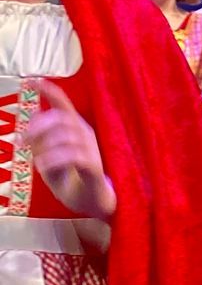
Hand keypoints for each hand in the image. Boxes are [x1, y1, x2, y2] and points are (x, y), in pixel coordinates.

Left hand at [22, 79, 113, 219]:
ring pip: (66, 136)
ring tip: (36, 160)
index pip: (64, 105)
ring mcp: (92, 151)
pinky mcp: (94, 169)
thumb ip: (40, 145)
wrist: (96, 204)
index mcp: (76, 130)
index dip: (49, 91)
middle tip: (22, 141)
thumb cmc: (74, 181)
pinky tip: (43, 165)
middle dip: (38, 126)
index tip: (31, 79)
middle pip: (61, 118)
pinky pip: (74, 156)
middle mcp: (86, 135)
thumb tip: (28, 131)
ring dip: (45, 146)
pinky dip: (55, 159)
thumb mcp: (50, 160)